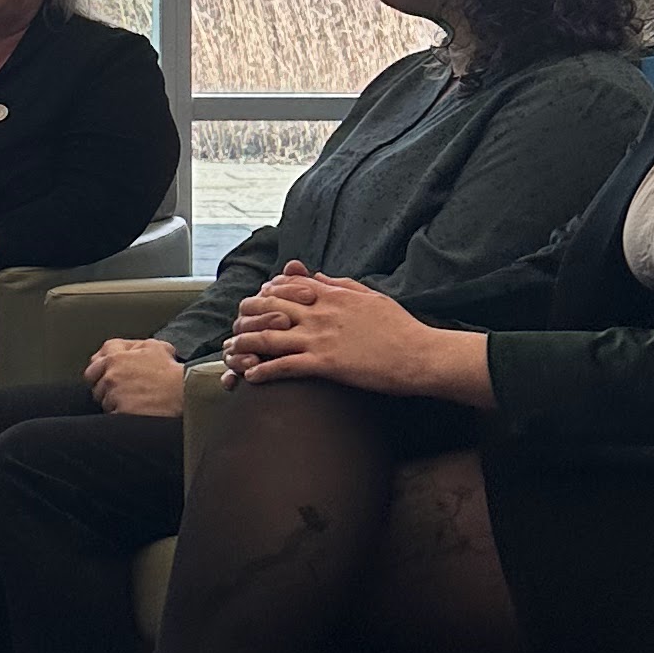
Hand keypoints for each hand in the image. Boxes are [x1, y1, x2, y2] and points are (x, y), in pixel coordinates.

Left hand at [85, 336, 187, 418]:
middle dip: (105, 385)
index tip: (108, 372)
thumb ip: (137, 345)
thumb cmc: (172, 372)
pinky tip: (134, 413)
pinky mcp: (120, 412)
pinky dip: (121, 415)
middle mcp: (112, 374)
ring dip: (115, 401)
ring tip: (133, 401)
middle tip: (119, 389)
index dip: (102, 367)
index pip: (96, 361)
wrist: (185, 393)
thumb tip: (132, 348)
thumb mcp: (157, 347)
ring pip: (104, 401)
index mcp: (117, 357)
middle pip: (96, 382)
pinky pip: (112, 416)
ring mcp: (114, 394)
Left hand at [224, 271, 484, 402]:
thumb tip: (315, 275)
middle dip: (247, 315)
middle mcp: (321, 312)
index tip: (256, 301)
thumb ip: (340, 284)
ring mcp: (321, 337)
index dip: (265, 292)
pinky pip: (284, 366)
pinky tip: (250, 377)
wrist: (420, 355)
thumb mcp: (371, 296)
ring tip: (233, 351)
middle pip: (269, 307)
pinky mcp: (325, 363)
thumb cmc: (402, 328)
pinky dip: (263, 370)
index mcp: (332, 295)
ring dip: (245, 343)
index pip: (286, 286)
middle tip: (236, 324)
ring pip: (268, 336)